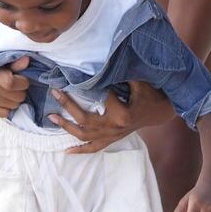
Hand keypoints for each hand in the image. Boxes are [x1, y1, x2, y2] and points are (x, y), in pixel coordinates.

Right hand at [0, 57, 28, 117]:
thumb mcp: (0, 62)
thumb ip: (14, 63)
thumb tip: (26, 60)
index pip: (11, 84)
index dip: (22, 82)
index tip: (21, 79)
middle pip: (17, 97)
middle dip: (20, 91)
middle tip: (15, 86)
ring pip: (13, 106)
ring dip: (14, 100)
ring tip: (7, 92)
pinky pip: (5, 114)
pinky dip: (6, 108)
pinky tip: (2, 99)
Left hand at [47, 81, 173, 153]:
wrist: (158, 113)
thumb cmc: (148, 95)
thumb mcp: (139, 82)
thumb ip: (123, 73)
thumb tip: (106, 60)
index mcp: (123, 114)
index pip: (100, 99)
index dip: (89, 86)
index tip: (74, 77)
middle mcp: (115, 128)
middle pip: (86, 119)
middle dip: (68, 106)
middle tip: (55, 93)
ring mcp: (111, 136)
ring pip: (85, 135)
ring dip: (67, 127)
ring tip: (51, 117)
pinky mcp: (111, 140)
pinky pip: (93, 148)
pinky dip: (80, 150)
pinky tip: (66, 151)